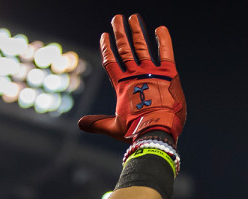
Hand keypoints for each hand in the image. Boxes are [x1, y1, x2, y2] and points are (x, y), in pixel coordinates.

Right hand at [78, 15, 185, 142]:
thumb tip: (80, 124)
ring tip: (133, 17)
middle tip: (117, 18)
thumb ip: (97, 123)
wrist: (156, 131)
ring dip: (136, 31)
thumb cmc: (135, 131)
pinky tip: (161, 28)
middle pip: (125, 49)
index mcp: (122, 86)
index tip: (104, 35)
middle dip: (120, 33)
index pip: (111, 62)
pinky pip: (166, 53)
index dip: (107, 48)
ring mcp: (151, 73)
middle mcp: (135, 75)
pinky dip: (164, 40)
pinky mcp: (168, 74)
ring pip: (141, 47)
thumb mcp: (114, 127)